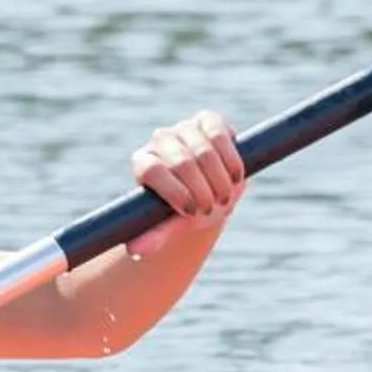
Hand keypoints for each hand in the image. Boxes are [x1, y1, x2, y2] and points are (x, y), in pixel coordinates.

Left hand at [127, 110, 245, 256]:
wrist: (210, 192)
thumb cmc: (185, 210)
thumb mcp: (170, 225)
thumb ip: (154, 235)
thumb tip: (136, 251)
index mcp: (143, 163)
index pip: (152, 169)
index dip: (173, 191)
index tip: (190, 212)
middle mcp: (161, 140)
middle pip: (179, 161)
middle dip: (200, 190)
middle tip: (210, 210)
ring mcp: (185, 128)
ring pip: (202, 149)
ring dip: (217, 179)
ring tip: (224, 198)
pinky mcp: (209, 121)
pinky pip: (219, 133)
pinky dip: (230, 158)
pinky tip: (235, 177)